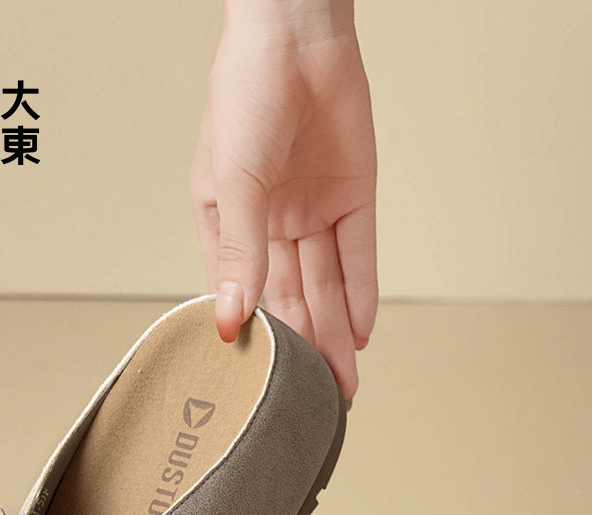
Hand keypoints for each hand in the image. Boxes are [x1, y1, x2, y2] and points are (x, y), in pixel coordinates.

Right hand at [192, 0, 376, 397]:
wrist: (297, 35)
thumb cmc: (245, 92)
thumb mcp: (233, 180)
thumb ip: (241, 251)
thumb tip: (235, 318)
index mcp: (229, 220)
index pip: (242, 292)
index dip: (255, 336)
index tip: (260, 384)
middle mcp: (272, 223)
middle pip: (291, 298)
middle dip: (306, 349)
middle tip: (317, 401)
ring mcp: (313, 212)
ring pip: (327, 286)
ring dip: (337, 334)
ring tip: (344, 383)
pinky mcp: (353, 197)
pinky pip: (358, 255)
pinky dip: (362, 293)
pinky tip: (362, 333)